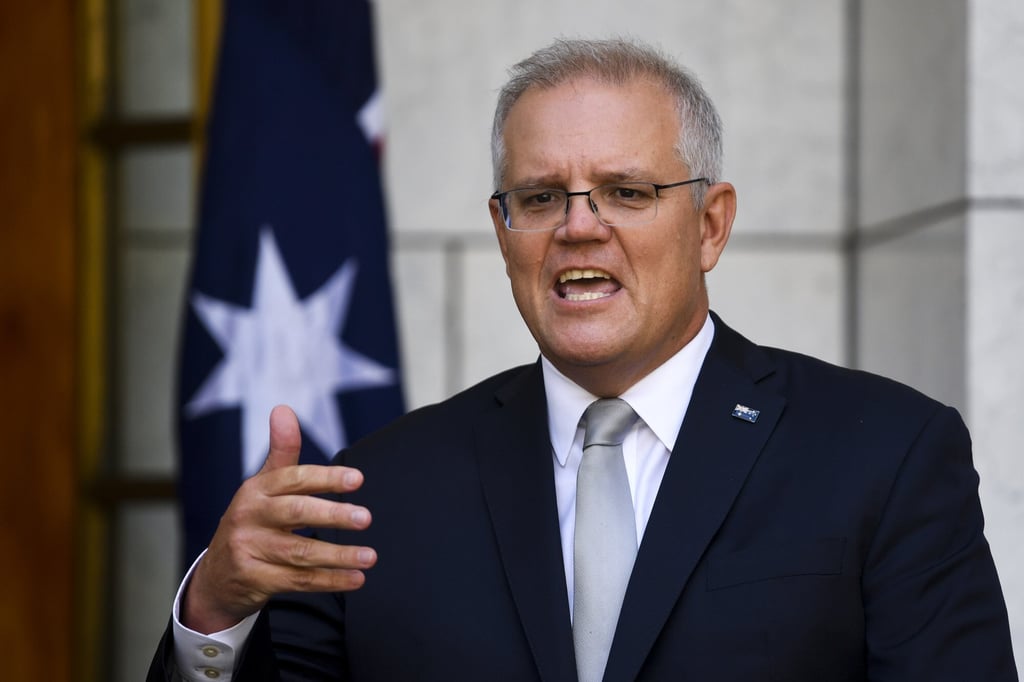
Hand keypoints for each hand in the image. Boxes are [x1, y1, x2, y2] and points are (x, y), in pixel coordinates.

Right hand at [181, 405, 376, 633]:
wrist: (217, 576)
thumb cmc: (251, 521)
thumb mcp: (262, 485)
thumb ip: (281, 450)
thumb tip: (284, 409)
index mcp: (256, 489)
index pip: (295, 479)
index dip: (327, 478)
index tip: (357, 479)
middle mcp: (250, 517)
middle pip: (295, 514)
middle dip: (332, 515)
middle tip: (365, 518)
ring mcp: (249, 550)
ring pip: (300, 553)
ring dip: (338, 555)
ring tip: (369, 555)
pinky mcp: (255, 580)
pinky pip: (298, 580)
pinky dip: (330, 580)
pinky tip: (356, 578)